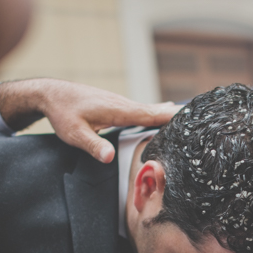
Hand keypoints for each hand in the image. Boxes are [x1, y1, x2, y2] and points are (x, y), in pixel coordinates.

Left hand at [0, 79, 179, 162]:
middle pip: (156, 110)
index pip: (150, 114)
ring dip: (168, 113)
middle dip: (176, 114)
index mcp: (118, 110)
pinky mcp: (116, 106)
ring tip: (189, 117)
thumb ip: (93, 145)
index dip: (170, 117)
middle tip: (201, 118)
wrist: (51, 94)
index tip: (191, 118)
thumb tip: (109, 158)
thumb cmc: (63, 112)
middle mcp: (123, 104)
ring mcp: (121, 103)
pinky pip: (142, 110)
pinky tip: (163, 114)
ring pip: (149, 109)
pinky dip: (155, 112)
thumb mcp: (75, 134)